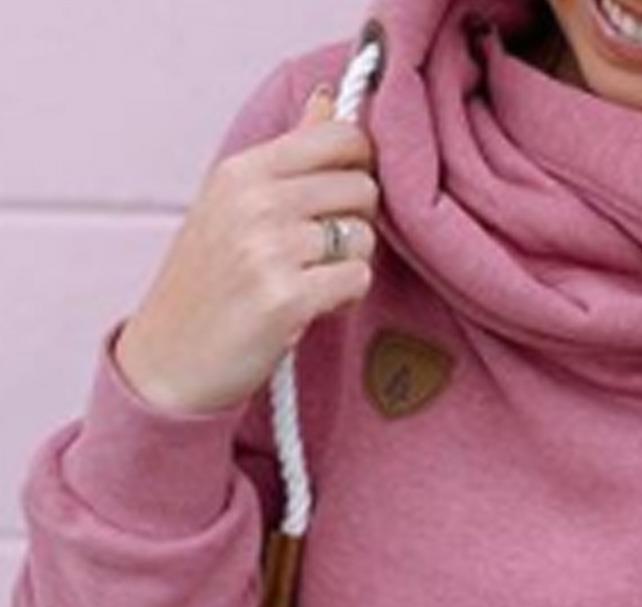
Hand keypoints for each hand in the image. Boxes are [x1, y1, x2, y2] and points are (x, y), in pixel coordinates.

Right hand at [114, 84, 379, 415]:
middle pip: (361, 187)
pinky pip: (356, 280)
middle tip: (322, 251)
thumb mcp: (232, 206)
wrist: (169, 361)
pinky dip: (345, 298)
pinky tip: (313, 307)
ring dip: (350, 264)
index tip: (344, 194)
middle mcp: (255, 202)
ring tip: (313, 281)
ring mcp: (269, 250)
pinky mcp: (287, 298)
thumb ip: (287, 156)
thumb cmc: (205, 286)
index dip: (359, 165)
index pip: (338, 137)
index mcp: (242, 171)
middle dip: (355, 221)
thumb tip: (328, 102)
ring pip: (363, 236)